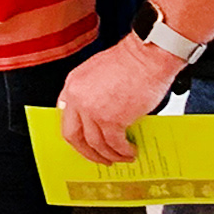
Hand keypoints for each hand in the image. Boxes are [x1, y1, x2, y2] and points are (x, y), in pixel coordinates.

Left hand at [56, 38, 184, 164]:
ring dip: (108, 155)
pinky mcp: (111, 119)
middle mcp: (78, 98)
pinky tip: (130, 151)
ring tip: (121, 157)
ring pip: (94, 143)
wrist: (148, 56)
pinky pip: (114, 143)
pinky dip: (122, 151)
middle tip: (99, 158)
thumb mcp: (99, 71)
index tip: (85, 142)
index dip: (76, 133)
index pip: (65, 116)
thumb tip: (98, 112)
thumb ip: (92, 90)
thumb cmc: (131, 60)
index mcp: (73, 84)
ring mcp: (92, 110)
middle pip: (73, 135)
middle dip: (86, 151)